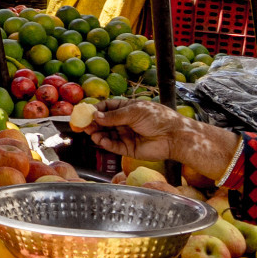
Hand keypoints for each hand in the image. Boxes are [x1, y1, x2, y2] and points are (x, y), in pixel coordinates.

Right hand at [86, 98, 238, 180]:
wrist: (173, 136)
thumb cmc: (157, 118)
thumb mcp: (134, 112)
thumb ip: (114, 116)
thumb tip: (95, 115)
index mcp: (127, 108)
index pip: (107, 108)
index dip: (95, 110)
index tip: (84, 113)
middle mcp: (125, 122)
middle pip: (104, 123)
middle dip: (93, 124)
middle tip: (83, 126)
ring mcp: (126, 135)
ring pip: (107, 135)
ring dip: (98, 134)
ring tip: (92, 134)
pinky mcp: (128, 149)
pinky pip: (114, 146)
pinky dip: (106, 144)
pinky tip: (102, 141)